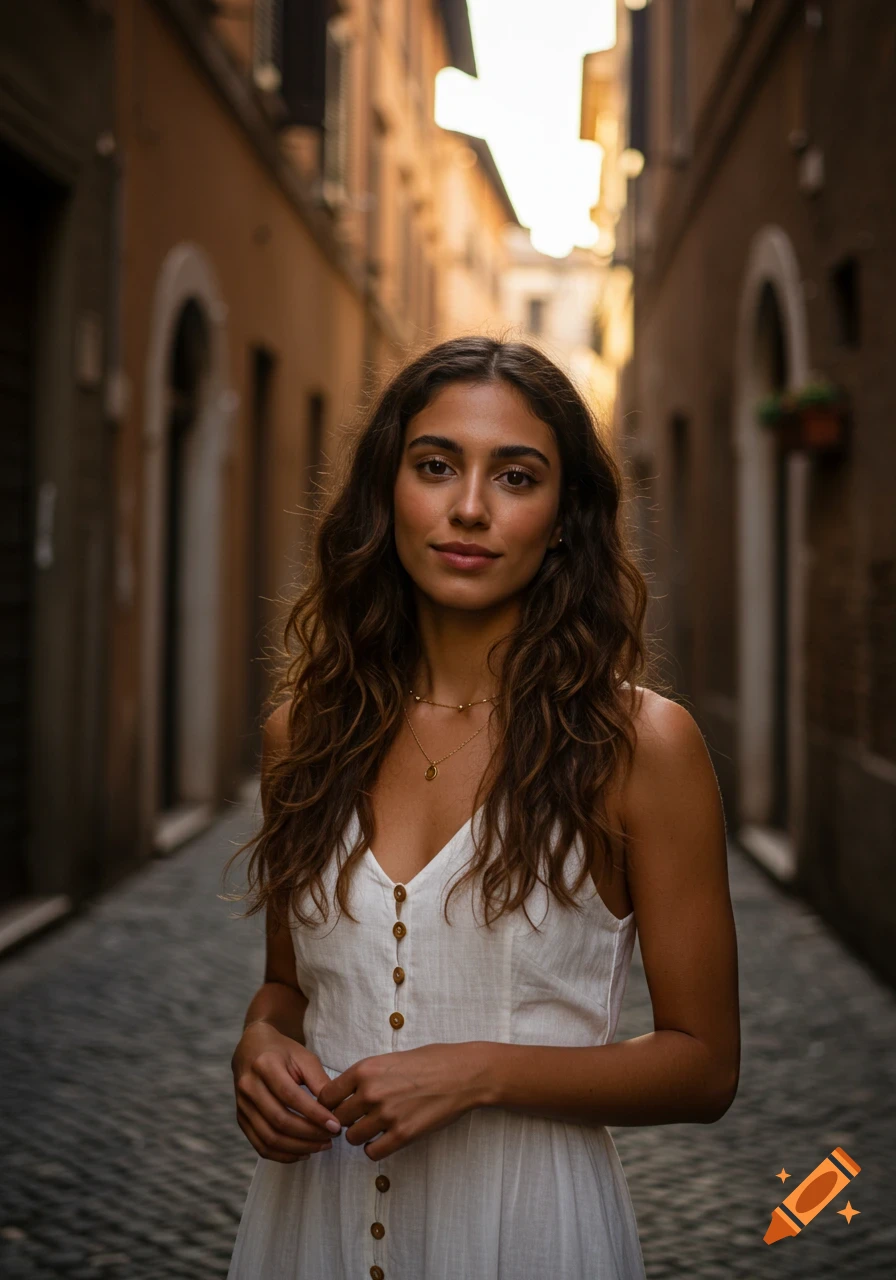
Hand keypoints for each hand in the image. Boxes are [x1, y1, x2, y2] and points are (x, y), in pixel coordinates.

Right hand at [231, 1022, 343, 1163]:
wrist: (252, 1048)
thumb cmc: (283, 1052)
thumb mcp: (303, 1057)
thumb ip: (319, 1081)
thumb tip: (335, 1109)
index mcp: (265, 1065)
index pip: (291, 1096)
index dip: (314, 1114)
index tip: (335, 1125)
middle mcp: (249, 1086)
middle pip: (279, 1120)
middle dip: (309, 1134)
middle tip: (332, 1137)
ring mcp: (242, 1105)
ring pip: (269, 1138)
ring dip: (298, 1147)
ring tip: (321, 1146)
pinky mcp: (241, 1119)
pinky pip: (260, 1145)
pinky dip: (282, 1155)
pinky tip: (303, 1153)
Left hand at [317, 1042, 489, 1160]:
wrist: (463, 1073)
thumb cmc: (431, 1060)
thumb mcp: (391, 1058)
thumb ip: (367, 1075)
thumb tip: (347, 1091)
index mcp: (365, 1069)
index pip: (327, 1095)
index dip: (330, 1104)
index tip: (339, 1107)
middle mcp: (371, 1092)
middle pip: (337, 1118)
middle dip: (345, 1120)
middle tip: (356, 1119)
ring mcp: (386, 1115)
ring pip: (352, 1137)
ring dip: (359, 1135)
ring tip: (372, 1129)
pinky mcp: (403, 1135)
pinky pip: (373, 1152)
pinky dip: (374, 1149)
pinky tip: (383, 1140)